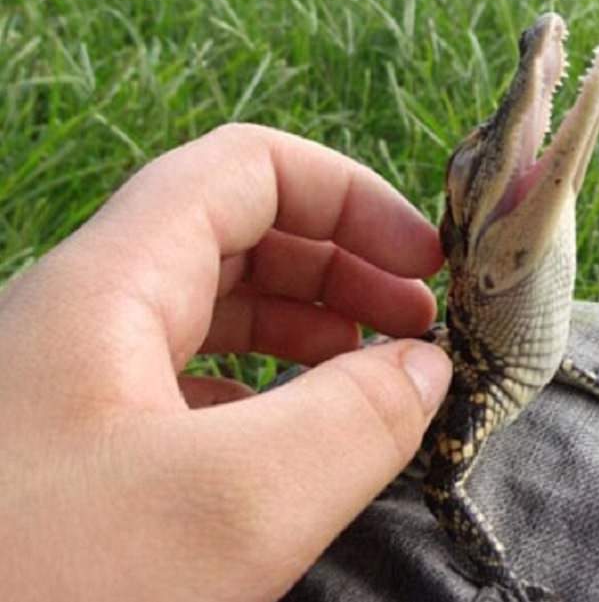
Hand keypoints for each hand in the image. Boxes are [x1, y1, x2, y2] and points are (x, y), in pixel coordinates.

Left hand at [0, 124, 451, 601]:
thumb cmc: (41, 589)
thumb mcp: (226, 506)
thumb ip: (351, 422)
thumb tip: (425, 367)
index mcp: (112, 283)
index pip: (247, 169)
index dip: (348, 196)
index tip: (422, 258)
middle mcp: (96, 313)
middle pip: (242, 233)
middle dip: (343, 262)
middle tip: (416, 323)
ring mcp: (90, 380)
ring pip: (224, 310)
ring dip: (313, 324)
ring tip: (378, 370)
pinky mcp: (94, 444)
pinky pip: (201, 383)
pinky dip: (272, 391)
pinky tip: (305, 436)